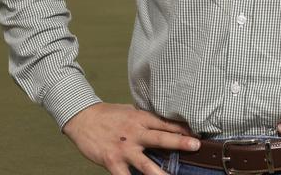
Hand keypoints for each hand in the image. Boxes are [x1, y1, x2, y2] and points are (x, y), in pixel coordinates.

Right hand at [62, 102, 200, 174]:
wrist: (82, 117)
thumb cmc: (109, 115)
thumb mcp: (130, 112)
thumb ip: (146, 120)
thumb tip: (166, 124)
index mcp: (140, 119)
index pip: (165, 123)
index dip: (182, 129)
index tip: (198, 134)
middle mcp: (134, 133)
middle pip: (160, 138)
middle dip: (179, 142)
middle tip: (196, 146)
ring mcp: (124, 148)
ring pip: (145, 163)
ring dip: (160, 173)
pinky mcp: (112, 161)